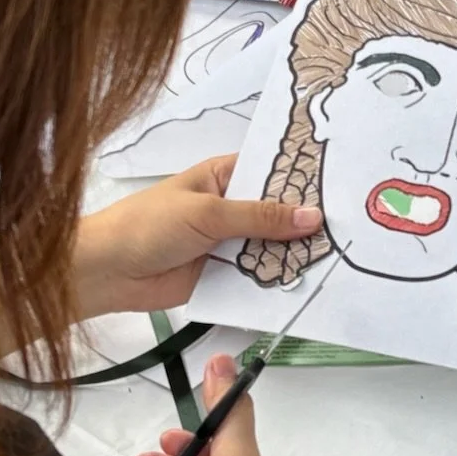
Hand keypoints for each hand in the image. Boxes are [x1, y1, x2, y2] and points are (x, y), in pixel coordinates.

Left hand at [74, 157, 322, 317]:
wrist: (106, 272)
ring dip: (294, 254)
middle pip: (278, 213)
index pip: (273, 171)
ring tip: (337, 257)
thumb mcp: (208, 213)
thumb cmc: (147, 226)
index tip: (343, 184)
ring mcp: (228, 243)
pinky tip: (306, 284)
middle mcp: (231, 208)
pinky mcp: (224, 275)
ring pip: (271, 247)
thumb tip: (311, 216)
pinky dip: (276, 281)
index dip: (304, 177)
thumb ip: (261, 217)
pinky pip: (257, 277)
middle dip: (306, 222)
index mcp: (224, 177)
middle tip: (351, 227)